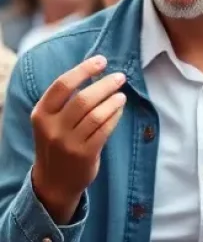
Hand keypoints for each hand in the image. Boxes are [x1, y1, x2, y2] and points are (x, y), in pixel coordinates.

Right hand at [31, 56, 126, 224]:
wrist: (53, 181)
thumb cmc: (57, 142)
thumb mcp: (50, 121)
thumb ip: (65, 101)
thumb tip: (95, 73)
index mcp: (41, 114)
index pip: (62, 85)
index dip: (83, 70)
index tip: (101, 60)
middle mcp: (52, 128)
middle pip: (82, 99)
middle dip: (104, 85)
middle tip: (120, 77)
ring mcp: (68, 143)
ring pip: (96, 115)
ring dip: (112, 101)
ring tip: (121, 95)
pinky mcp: (84, 154)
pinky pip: (104, 130)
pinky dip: (115, 116)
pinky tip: (120, 109)